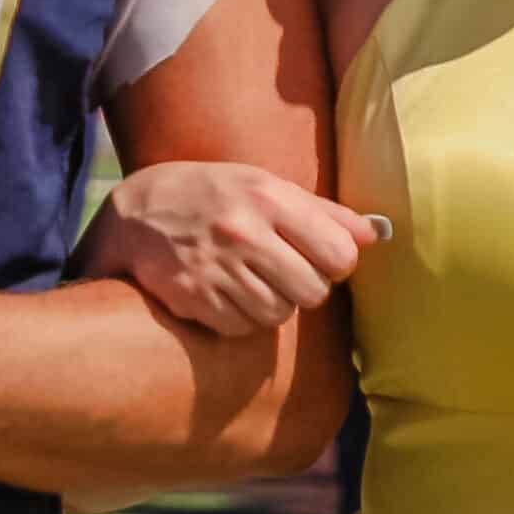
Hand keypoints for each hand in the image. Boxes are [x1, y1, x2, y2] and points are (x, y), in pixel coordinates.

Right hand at [73, 161, 383, 335]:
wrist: (136, 213)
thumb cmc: (213, 196)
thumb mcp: (263, 184)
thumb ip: (323, 211)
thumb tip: (376, 232)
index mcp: (268, 196)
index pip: (339, 254)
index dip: (336, 263)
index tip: (318, 256)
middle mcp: (243, 230)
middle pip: (313, 292)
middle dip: (303, 288)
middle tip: (281, 271)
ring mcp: (216, 267)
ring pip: (278, 315)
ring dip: (271, 305)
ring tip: (249, 279)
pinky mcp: (193, 297)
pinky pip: (242, 328)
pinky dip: (239, 318)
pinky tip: (224, 292)